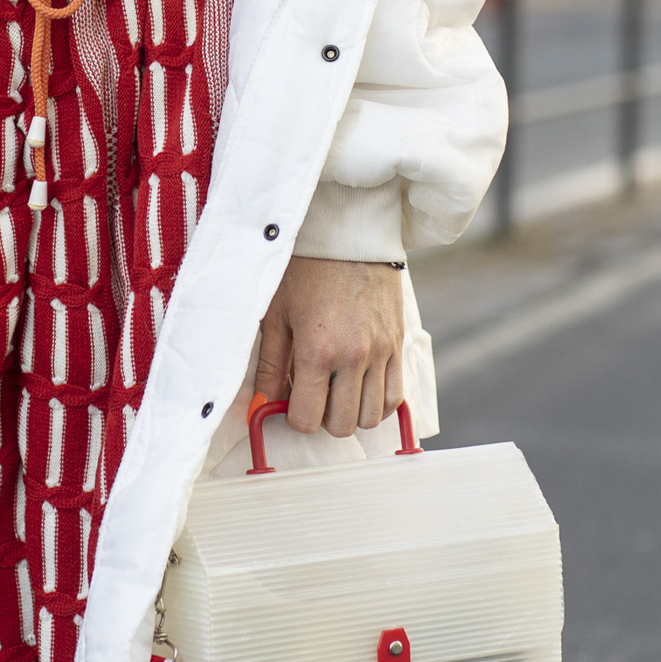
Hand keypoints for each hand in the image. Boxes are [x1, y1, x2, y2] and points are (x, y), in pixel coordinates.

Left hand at [255, 257, 405, 437]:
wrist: (348, 235)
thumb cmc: (305, 271)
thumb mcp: (276, 315)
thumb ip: (269, 365)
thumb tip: (262, 403)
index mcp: (317, 351)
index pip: (307, 419)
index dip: (294, 418)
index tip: (290, 401)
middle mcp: (353, 357)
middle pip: (342, 425)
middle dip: (323, 418)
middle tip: (313, 395)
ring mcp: (381, 353)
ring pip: (371, 417)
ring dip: (351, 414)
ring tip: (337, 392)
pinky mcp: (398, 345)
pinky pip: (396, 397)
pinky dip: (378, 404)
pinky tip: (361, 389)